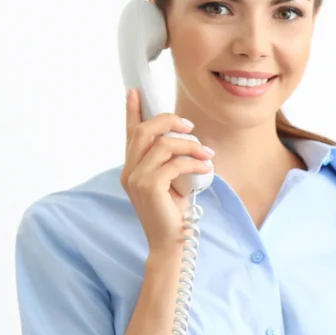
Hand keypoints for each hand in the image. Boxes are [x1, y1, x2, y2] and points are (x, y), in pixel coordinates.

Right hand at [121, 89, 213, 257]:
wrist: (169, 243)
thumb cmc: (172, 213)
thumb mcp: (170, 182)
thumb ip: (169, 162)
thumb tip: (185, 139)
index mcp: (132, 168)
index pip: (130, 133)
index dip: (132, 111)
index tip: (134, 91)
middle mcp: (129, 171)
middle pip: (145, 131)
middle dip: (170, 121)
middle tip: (191, 127)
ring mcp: (136, 179)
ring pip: (162, 144)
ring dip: (189, 145)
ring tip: (206, 154)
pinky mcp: (149, 187)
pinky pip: (174, 163)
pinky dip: (193, 162)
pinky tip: (205, 168)